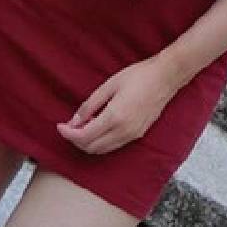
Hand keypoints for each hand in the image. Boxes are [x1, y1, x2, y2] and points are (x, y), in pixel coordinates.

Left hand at [56, 56, 181, 153]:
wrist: (166, 77)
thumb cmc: (138, 76)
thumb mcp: (108, 85)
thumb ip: (90, 105)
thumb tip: (74, 121)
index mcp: (114, 117)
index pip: (84, 136)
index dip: (68, 134)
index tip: (60, 126)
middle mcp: (123, 131)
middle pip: (91, 148)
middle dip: (76, 140)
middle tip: (68, 127)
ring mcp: (132, 135)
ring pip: (103, 150)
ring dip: (88, 143)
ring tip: (81, 127)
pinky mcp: (138, 135)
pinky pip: (114, 146)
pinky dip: (101, 142)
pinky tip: (97, 127)